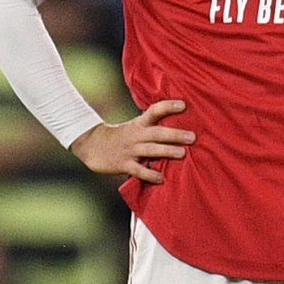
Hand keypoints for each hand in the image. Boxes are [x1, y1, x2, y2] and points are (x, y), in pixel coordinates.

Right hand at [69, 99, 194, 182]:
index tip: (183, 105)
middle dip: (175, 134)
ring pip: (150, 150)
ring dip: (166, 151)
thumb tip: (182, 124)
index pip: (154, 111)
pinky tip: (161, 178)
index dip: (168, 107)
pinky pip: (138, 170)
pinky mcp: (123, 164)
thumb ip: (153, 125)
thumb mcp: (135, 126)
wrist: (90, 145)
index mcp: (139, 124)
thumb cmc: (122, 136)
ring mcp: (129, 150)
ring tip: (182, 153)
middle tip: (192, 136)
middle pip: (157, 133)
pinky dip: (149, 174)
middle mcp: (136, 136)